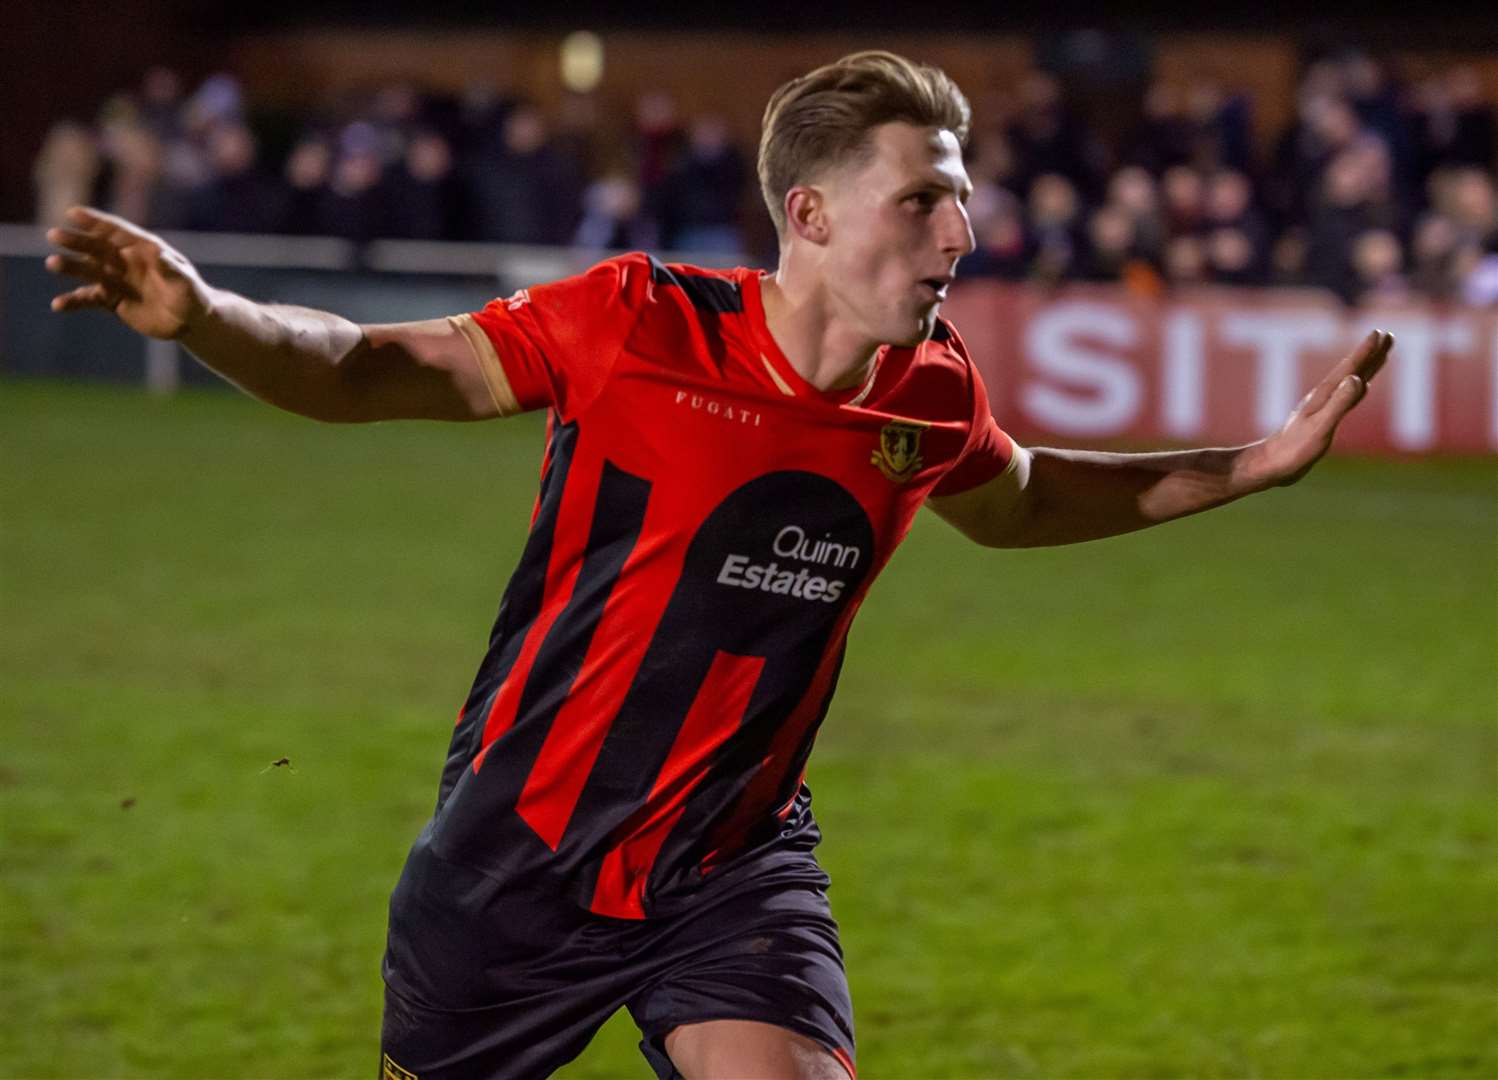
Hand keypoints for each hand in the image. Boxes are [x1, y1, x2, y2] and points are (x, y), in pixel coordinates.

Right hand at [45, 206, 209, 339]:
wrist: (190, 322)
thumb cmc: (193, 297)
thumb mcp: (186, 283)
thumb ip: (172, 269)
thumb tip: (159, 254)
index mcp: (143, 249)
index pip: (117, 231)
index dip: (95, 221)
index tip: (73, 213)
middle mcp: (126, 261)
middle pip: (97, 247)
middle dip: (77, 240)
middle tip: (55, 235)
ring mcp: (117, 280)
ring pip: (88, 270)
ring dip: (70, 267)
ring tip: (52, 264)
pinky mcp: (112, 300)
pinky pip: (89, 299)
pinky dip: (74, 301)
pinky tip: (58, 305)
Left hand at [1236, 329, 1393, 490]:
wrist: (1271, 465)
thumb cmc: (1294, 449)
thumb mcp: (1321, 426)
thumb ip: (1339, 403)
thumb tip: (1357, 379)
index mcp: (1325, 396)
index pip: (1349, 368)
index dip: (1366, 351)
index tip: (1380, 333)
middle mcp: (1324, 397)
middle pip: (1352, 370)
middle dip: (1370, 353)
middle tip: (1387, 335)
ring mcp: (1322, 407)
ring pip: (1350, 381)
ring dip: (1365, 367)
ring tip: (1379, 355)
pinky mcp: (1321, 419)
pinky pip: (1345, 397)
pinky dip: (1356, 388)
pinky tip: (1357, 387)